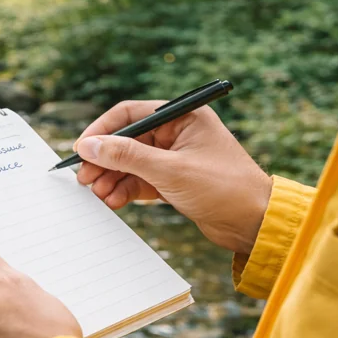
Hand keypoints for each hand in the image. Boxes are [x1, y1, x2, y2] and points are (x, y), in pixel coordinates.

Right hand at [75, 101, 271, 254]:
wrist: (255, 223)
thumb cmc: (223, 189)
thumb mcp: (170, 170)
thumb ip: (127, 156)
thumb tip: (89, 146)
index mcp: (182, 117)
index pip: (131, 114)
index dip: (102, 130)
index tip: (81, 149)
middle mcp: (178, 133)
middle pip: (128, 140)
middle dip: (105, 160)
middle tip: (84, 179)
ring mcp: (176, 158)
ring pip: (132, 163)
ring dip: (112, 178)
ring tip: (98, 194)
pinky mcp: (175, 181)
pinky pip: (142, 180)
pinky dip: (126, 190)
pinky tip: (113, 201)